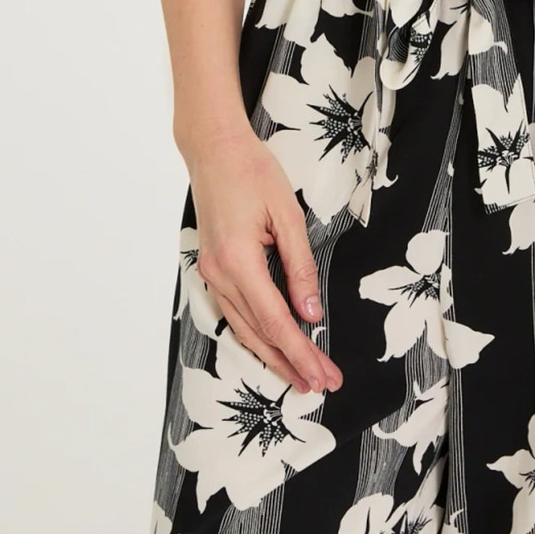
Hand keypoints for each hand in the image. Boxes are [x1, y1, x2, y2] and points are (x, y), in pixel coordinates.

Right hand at [187, 125, 342, 395]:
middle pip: (259, 334)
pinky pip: (233, 313)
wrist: (214, 148)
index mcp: (239, 261)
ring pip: (243, 329)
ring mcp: (211, 273)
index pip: (276, 321)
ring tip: (299, 377)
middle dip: (291, 363)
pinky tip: (271, 347)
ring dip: (272, 355)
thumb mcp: (288, 216)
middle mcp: (219, 274)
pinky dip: (254, 334)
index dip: (301, 352)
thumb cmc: (253, 172)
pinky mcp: (212, 268)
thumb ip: (300, 267)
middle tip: (320, 385)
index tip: (323, 375)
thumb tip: (311, 313)